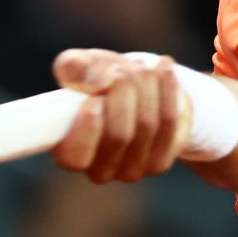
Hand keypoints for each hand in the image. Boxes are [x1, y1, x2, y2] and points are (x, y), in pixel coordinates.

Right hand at [51, 48, 191, 182]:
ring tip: (140, 66)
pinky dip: (167, 89)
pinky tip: (163, 68)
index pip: (75, 158)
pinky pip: (169, 122)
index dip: (87, 130)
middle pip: (118, 135)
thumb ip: (73, 67)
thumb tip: (98, 82)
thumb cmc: (96, 80)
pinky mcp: (158, 163)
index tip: (95, 99)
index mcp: (68, 151)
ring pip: (146, 125)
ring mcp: (130, 170)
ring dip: (145, 86)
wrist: (134, 88)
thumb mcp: (80, 66)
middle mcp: (98, 169)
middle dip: (123, 92)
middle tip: (120, 69)